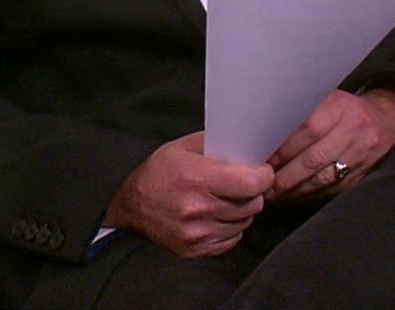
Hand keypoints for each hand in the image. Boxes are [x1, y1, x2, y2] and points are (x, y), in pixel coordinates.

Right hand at [104, 132, 273, 257]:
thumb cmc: (159, 173)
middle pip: (253, 203)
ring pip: (245, 222)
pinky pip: (233, 239)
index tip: (261, 170)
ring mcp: (198, 234)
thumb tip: (249, 146)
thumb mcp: (184, 147)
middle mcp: (199, 209)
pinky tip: (219, 215)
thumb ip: (218, 144)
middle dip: (255, 192)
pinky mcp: (197, 250)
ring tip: (228, 198)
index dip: (263, 175)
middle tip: (244, 183)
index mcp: (197, 178)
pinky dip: (232, 227)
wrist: (130, 208)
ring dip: (243, 210)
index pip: (252, 183)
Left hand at [267, 88, 394, 200]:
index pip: (307, 129)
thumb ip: (301, 112)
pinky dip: (306, 195)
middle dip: (283, 174)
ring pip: (320, 179)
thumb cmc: (344, 110)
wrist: (386, 123)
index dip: (282, 148)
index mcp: (340, 106)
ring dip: (292, 189)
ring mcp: (359, 155)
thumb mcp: (327, 99)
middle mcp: (353, 129)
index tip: (262, 158)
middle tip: (261, 183)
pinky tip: (291, 196)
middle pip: (312, 159)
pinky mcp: (360, 176)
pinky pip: (330, 190)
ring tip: (271, 193)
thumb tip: (262, 131)